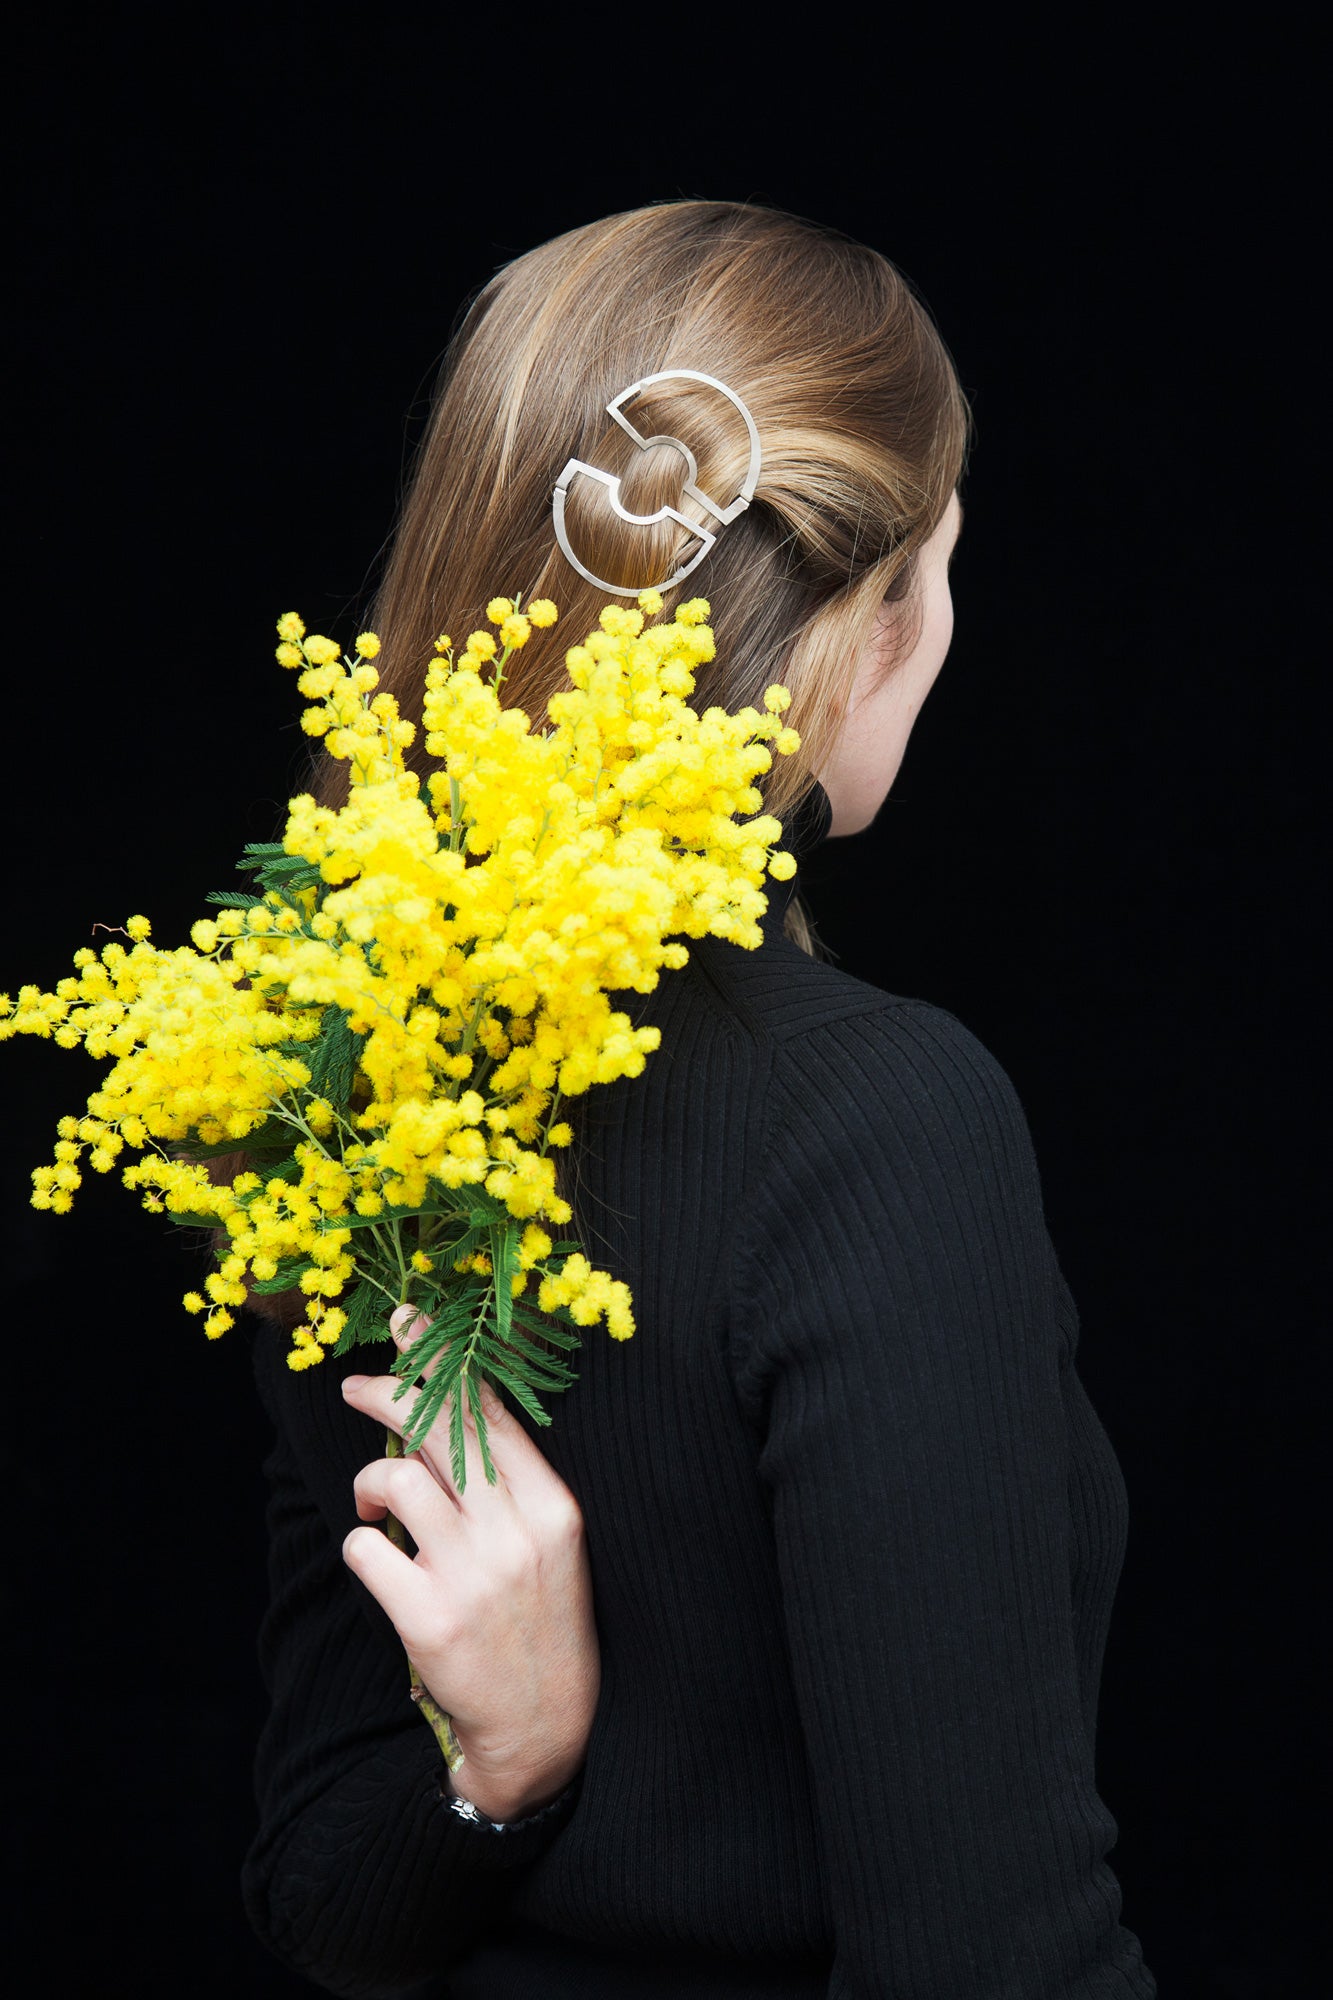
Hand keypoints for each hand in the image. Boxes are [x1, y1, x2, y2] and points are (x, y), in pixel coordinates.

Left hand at [341, 1306, 599, 1823]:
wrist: (546, 1724)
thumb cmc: (541, 1617)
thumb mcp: (547, 1539)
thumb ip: (501, 1479)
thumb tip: (438, 1407)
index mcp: (552, 1504)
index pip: (490, 1409)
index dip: (443, 1360)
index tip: (409, 1324)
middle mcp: (515, 1530)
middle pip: (439, 1427)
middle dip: (388, 1390)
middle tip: (356, 1385)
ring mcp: (472, 1574)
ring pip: (394, 1479)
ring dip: (371, 1484)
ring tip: (377, 1507)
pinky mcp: (428, 1617)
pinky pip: (366, 1549)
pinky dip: (362, 1546)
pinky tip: (383, 1564)